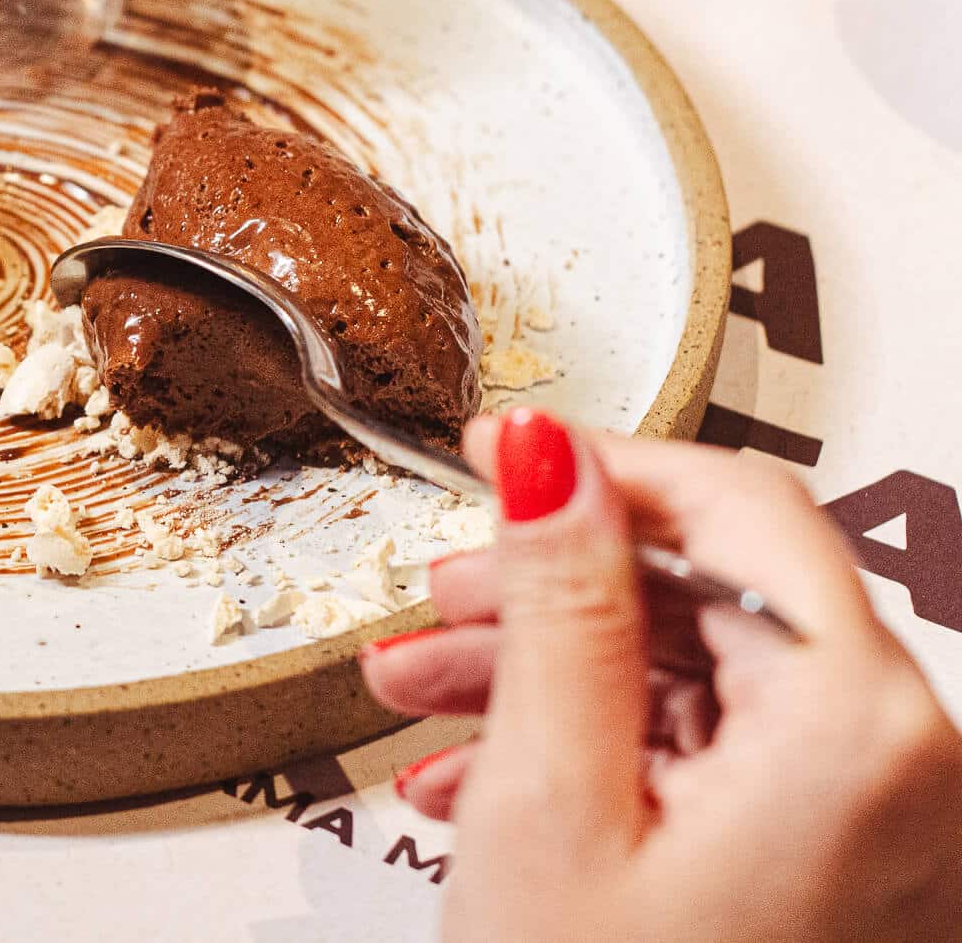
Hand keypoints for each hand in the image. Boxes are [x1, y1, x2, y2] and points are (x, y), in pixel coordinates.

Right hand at [361, 411, 961, 941]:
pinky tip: (486, 783)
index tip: (510, 453)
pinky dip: (597, 756)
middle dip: (549, 594)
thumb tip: (553, 454)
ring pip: (702, 683)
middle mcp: (905, 771)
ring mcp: (879, 832)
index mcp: (862, 727)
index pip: (740, 510)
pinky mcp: (839, 876)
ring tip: (425, 704)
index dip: (604, 466)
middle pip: (715, 601)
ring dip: (549, 678)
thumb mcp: (551, 795)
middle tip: (440, 602)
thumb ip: (560, 599)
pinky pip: (715, 765)